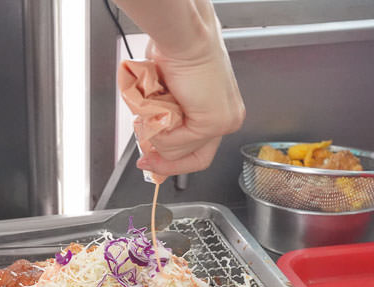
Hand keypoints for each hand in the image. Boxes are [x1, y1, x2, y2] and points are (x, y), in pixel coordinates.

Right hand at [115, 0, 245, 176]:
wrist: (183, 36)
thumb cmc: (176, 51)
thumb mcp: (169, 93)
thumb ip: (167, 119)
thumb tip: (153, 140)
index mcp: (221, 109)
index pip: (202, 150)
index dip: (175, 162)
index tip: (153, 164)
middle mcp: (228, 117)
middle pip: (197, 158)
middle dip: (166, 162)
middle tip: (146, 160)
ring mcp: (223, 122)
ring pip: (182, 150)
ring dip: (158, 134)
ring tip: (150, 112)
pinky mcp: (213, 123)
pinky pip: (178, 142)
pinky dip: (160, 128)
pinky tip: (158, 108)